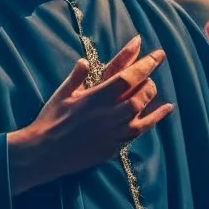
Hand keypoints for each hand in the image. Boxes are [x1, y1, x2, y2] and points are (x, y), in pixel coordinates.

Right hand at [8, 36, 174, 193]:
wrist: (45, 153)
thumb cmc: (51, 120)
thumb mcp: (62, 93)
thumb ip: (77, 76)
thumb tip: (86, 61)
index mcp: (97, 97)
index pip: (129, 76)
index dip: (145, 64)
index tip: (158, 54)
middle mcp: (110, 114)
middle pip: (141, 93)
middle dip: (149, 79)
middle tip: (150, 69)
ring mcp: (114, 132)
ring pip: (142, 112)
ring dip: (151, 98)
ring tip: (153, 88)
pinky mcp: (114, 146)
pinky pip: (139, 131)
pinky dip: (153, 120)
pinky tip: (163, 112)